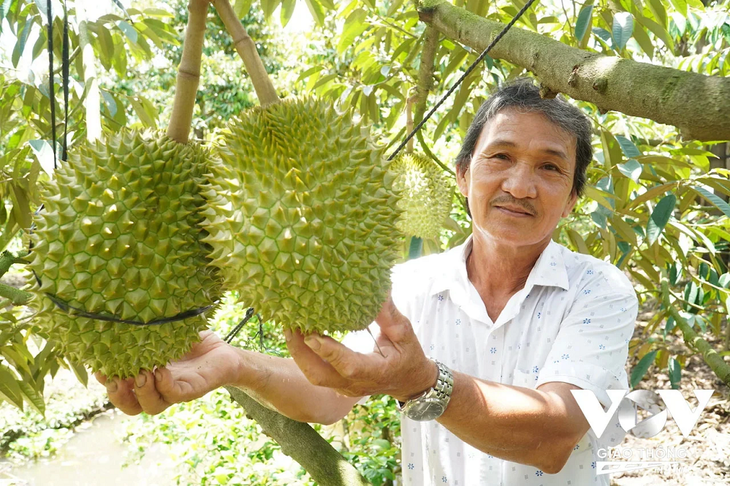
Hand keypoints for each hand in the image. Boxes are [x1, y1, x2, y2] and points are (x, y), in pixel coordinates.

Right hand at [95, 331, 238, 414]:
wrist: (225, 353)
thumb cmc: (191, 343)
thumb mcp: (165, 333)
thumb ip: (147, 327)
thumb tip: (124, 306)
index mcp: (145, 377)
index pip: (119, 386)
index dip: (105, 380)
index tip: (98, 366)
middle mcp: (156, 389)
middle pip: (130, 405)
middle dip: (118, 395)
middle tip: (114, 378)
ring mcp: (174, 391)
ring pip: (151, 405)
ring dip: (141, 392)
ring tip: (141, 374)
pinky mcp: (193, 390)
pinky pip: (175, 394)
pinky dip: (165, 385)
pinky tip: (161, 371)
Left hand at [285, 296, 437, 401]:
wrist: (409, 381)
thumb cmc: (408, 355)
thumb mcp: (404, 333)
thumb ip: (388, 314)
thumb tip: (379, 287)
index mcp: (374, 372)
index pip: (348, 366)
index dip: (329, 351)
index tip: (312, 334)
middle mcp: (354, 384)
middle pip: (319, 375)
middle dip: (301, 352)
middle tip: (290, 325)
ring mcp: (343, 387)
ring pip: (313, 375)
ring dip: (298, 352)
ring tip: (290, 326)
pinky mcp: (336, 384)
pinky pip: (315, 371)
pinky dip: (303, 355)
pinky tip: (297, 335)